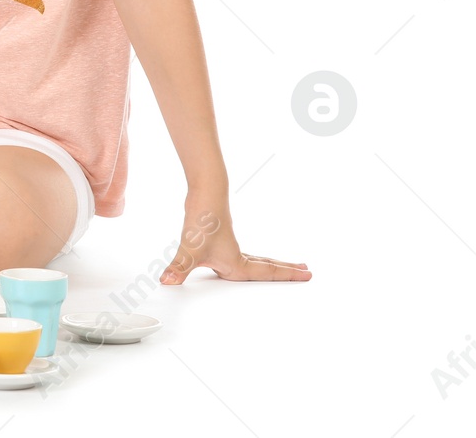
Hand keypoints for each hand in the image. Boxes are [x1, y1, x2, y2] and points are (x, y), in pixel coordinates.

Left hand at [160, 202, 310, 283]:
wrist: (204, 193)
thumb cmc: (202, 220)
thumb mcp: (190, 250)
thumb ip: (179, 269)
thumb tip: (167, 282)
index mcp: (236, 263)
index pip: (267, 273)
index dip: (287, 276)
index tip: (308, 275)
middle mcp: (235, 255)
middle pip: (267, 265)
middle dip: (286, 270)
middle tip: (307, 270)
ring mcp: (228, 245)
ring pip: (257, 258)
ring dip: (273, 263)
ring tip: (288, 265)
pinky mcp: (219, 237)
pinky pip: (244, 252)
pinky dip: (254, 258)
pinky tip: (247, 259)